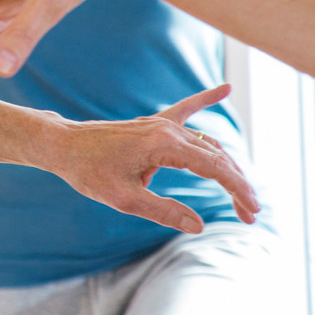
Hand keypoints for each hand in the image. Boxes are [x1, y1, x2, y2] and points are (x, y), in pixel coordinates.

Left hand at [34, 85, 258, 232]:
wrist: (61, 144)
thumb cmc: (88, 171)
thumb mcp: (124, 199)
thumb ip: (163, 211)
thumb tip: (199, 225)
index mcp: (164, 145)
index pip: (216, 168)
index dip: (238, 191)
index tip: (253, 211)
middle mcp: (168, 129)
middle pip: (217, 157)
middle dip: (237, 186)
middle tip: (250, 214)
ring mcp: (161, 123)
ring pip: (206, 144)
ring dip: (227, 167)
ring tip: (242, 194)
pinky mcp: (152, 123)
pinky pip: (185, 110)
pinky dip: (205, 100)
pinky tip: (225, 89)